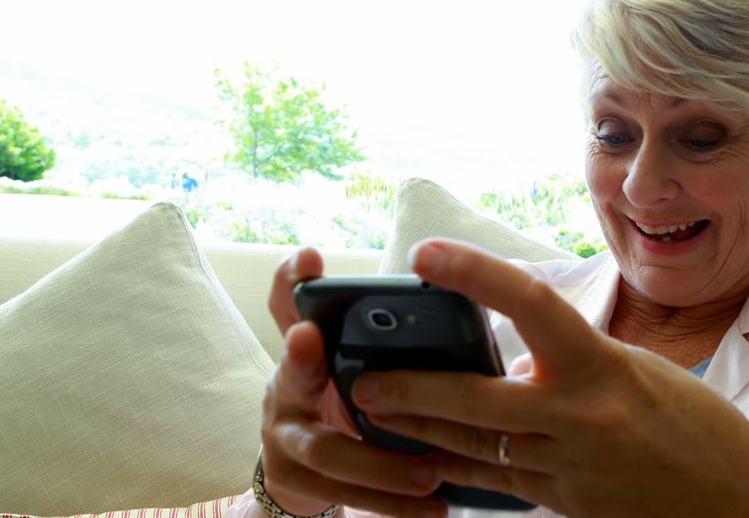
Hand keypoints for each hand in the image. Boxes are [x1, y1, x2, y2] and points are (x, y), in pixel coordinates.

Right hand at [261, 247, 448, 517]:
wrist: (309, 467)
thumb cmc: (353, 398)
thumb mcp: (362, 362)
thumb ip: (393, 340)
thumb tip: (466, 310)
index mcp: (307, 346)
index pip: (289, 301)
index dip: (291, 278)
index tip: (310, 256)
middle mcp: (284, 383)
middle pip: (291, 370)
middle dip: (303, 358)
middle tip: (313, 338)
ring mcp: (282, 434)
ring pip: (325, 451)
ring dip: (380, 465)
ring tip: (432, 474)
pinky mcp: (290, 478)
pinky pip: (339, 495)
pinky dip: (390, 505)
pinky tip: (433, 509)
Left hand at [351, 239, 748, 516]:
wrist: (737, 509)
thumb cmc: (702, 430)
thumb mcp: (641, 375)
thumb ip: (576, 366)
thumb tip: (518, 366)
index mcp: (605, 371)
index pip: (530, 305)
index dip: (474, 272)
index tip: (426, 252)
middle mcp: (581, 421)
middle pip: (474, 401)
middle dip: (410, 391)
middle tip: (362, 378)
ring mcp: (569, 470)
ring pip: (473, 449)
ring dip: (418, 432)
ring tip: (375, 414)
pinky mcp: (564, 504)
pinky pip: (497, 484)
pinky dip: (458, 468)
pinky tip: (427, 460)